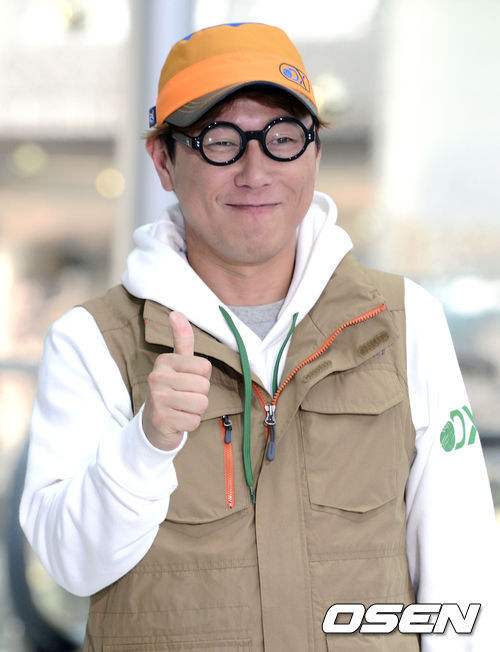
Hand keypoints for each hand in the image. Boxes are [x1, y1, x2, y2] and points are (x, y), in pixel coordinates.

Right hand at [142, 311, 210, 449]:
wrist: (153, 425)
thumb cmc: (172, 389)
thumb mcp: (178, 363)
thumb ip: (182, 339)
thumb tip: (176, 312)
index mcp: (164, 361)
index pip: (205, 367)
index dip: (202, 377)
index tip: (187, 381)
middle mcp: (157, 377)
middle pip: (204, 386)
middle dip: (200, 395)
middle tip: (184, 398)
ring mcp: (157, 398)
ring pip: (201, 403)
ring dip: (196, 410)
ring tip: (181, 408)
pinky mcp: (161, 419)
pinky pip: (194, 421)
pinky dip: (190, 423)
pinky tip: (177, 420)